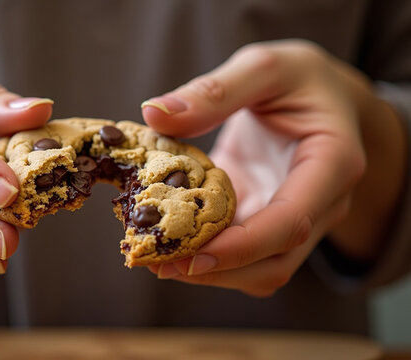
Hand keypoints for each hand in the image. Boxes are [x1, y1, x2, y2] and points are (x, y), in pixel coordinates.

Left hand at [141, 40, 404, 295]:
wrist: (321, 96)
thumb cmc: (299, 79)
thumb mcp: (264, 66)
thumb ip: (215, 91)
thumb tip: (154, 115)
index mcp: (332, 163)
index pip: (292, 222)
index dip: (243, 246)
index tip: (191, 255)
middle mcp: (320, 203)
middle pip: (275, 261)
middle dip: (218, 270)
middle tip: (158, 262)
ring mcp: (293, 217)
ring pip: (258, 269)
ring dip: (209, 272)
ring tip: (156, 259)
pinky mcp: (264, 217)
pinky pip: (240, 249)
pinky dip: (205, 252)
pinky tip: (169, 241)